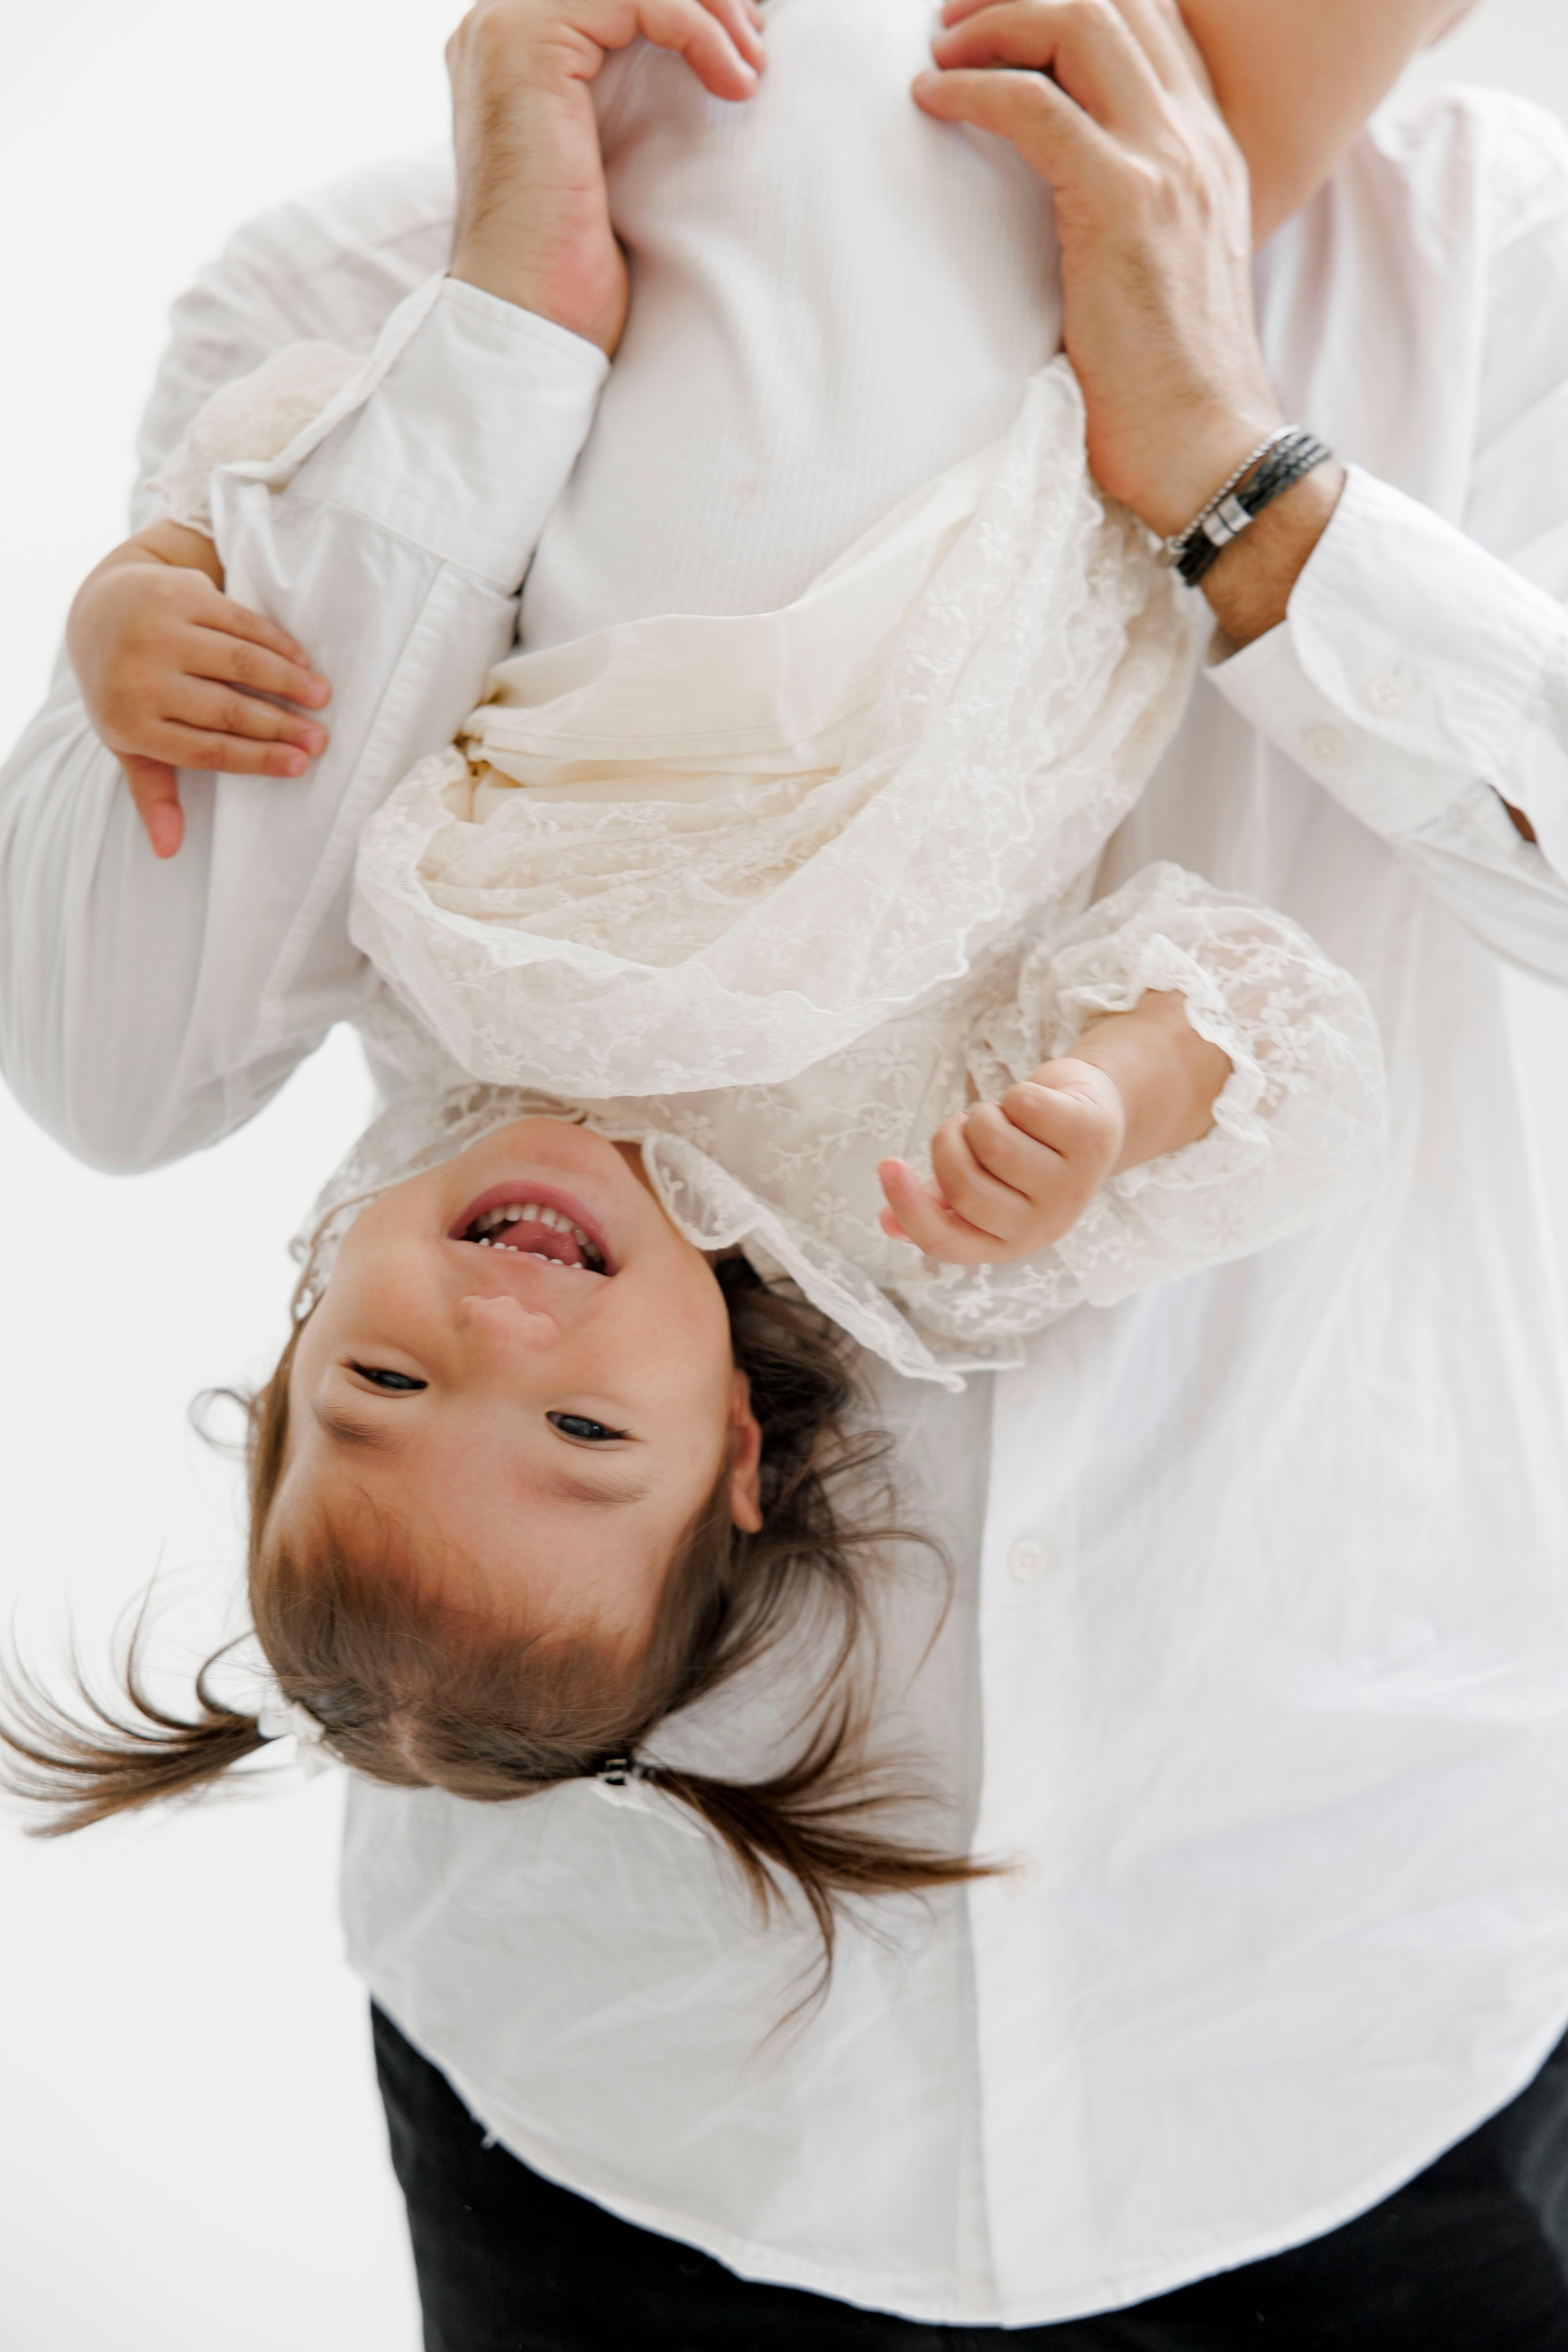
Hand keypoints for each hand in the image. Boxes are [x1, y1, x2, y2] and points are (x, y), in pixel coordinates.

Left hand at [67, 529, 330, 860]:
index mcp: (128, 721)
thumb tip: (167, 850)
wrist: (98, 609)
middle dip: (281, 726)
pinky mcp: (177, 593)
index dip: (258, 759)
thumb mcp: (128, 739)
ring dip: (288, 680)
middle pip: (227, 709)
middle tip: (320, 739)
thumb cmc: (124, 687)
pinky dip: (277, 642)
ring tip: (320, 697)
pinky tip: (301, 660)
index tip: (300, 766)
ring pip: (239, 661)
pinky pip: (240, 621)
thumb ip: (152, 791)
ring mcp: (157, 630)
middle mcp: (139, 675)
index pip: (206, 749)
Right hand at [447, 0, 766, 353]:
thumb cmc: (576, 262)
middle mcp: (499, 20)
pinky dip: (698, 30)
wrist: (531, 318)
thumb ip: (633, 82)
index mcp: (519, 42)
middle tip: (754, 53)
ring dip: (711, 9)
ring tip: (750, 71)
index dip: (691, 3)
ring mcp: (503, 25)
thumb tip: (709, 42)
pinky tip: (732, 84)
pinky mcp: (525, 42)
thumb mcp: (617, 149)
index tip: (744, 48)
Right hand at [878, 990, 1231, 1265]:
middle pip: (964, 1188)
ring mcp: (1072, 1186)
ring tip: (999, 1116)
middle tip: (961, 1126)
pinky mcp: (1091, 1140)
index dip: (909, 1208)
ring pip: (994, 1143)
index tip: (887, 1164)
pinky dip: (1017, 1093)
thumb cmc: (1027, 1150)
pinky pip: (1024, 1106)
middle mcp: (1043, 1226)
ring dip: (983, 1115)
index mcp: (1008, 1243)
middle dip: (948, 1142)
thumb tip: (886, 1223)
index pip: (945, 1242)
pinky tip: (1034, 1104)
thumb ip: (937, 1202)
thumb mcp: (983, 1182)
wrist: (1095, 1115)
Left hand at [913, 0, 1282, 540]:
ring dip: (995, 23)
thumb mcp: (1160, 272)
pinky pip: (1036, 107)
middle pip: (1114, 0)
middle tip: (952, 21)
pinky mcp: (1123, 205)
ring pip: (1080, 24)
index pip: (1153, 21)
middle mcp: (1197, 140)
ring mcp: (1167, 165)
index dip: (1071, 1)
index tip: (1004, 22)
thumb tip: (1059, 196)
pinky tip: (931, 102)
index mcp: (1210, 151)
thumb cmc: (1169, 387)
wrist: (1210, 450)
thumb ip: (1130, 212)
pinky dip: (974, 90)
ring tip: (940, 53)